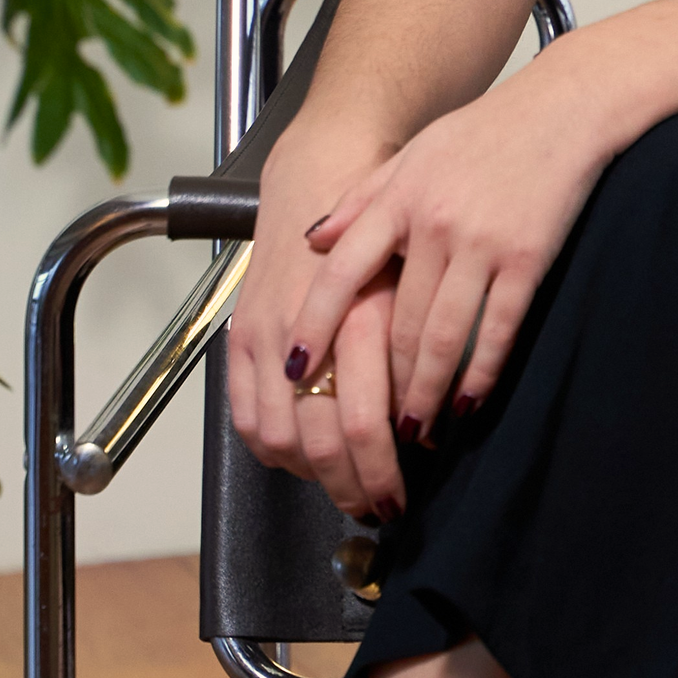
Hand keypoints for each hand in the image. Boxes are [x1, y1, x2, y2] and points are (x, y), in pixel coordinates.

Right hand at [227, 138, 406, 515]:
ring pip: (281, 439)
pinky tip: (301, 460)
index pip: (364, 424)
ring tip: (345, 490)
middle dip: (354, 486)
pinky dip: (272, 450)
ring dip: (314, 477)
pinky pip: (246, 416)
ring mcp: (267, 334)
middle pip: (322, 442)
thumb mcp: (417, 283)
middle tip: (380, 508)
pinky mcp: (240, 337)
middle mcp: (308, 330)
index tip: (403, 494)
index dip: (382, 472)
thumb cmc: (388, 230)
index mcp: (359, 317)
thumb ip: (424, 348)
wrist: (323, 169)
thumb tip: (437, 422)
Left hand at [249, 50, 616, 512]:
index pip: (340, 273)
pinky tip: (470, 403)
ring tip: (417, 431)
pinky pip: (497, 329)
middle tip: (370, 426)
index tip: (297, 372)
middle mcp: (433, 224)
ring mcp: (482, 244)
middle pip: (396, 323)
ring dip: (427, 391)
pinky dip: (481, 374)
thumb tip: (311, 242)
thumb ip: (360, 201)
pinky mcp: (527, 258)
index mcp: (397, 200)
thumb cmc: (484, 133)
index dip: (315, 326)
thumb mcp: (411, 156)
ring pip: (444, 336)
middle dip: (382, 383)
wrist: (563, 108)